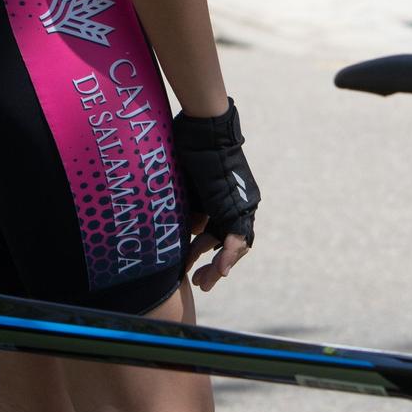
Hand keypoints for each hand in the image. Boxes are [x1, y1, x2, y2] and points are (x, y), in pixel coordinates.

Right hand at [171, 101, 259, 294]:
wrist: (203, 129)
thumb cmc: (187, 147)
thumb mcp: (183, 185)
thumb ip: (183, 205)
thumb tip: (172, 223)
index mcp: (221, 201)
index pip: (218, 234)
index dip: (203, 252)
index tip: (189, 265)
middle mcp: (234, 205)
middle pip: (230, 244)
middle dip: (213, 266)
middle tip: (200, 282)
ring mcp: (239, 205)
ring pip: (237, 245)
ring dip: (220, 265)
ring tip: (206, 281)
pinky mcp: (238, 205)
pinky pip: (237, 236)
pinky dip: (229, 255)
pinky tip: (222, 271)